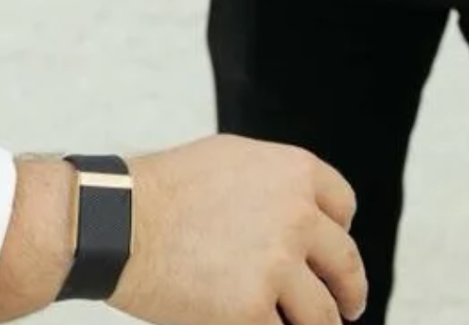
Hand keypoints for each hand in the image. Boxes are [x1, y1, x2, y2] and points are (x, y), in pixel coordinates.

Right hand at [112, 133, 367, 324]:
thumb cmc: (162, 190)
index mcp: (296, 173)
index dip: (340, 235)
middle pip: (345, 263)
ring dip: (320, 324)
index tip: (334, 255)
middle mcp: (298, 216)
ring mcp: (278, 265)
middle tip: (350, 307)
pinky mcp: (252, 309)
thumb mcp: (233, 160)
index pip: (343, 208)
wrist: (118, 221)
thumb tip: (302, 213)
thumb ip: (274, 185)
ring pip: (322, 313)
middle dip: (350, 291)